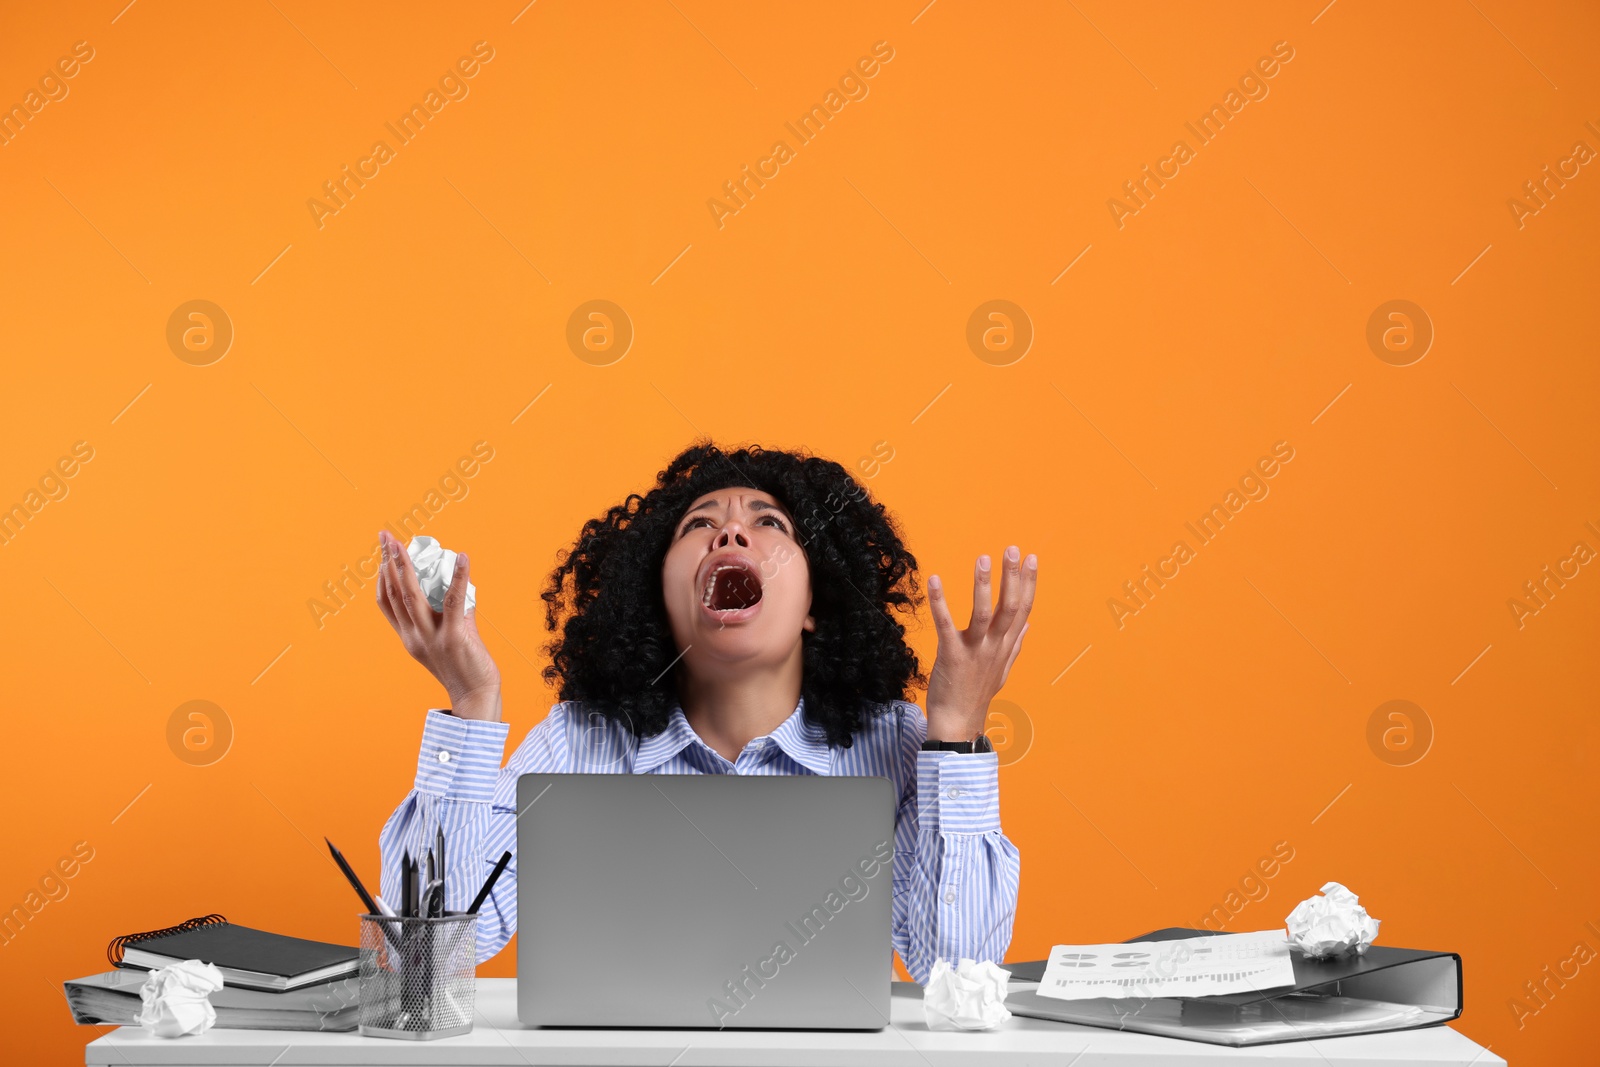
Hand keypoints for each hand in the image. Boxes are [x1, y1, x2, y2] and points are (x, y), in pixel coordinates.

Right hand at [375, 529, 502, 720]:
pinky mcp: (453, 637)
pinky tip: (463, 557)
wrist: (476, 697)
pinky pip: (454, 601)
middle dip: (388, 561)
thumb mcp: (448, 638)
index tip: (382, 553)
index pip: (386, 602)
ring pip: (412, 595)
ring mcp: (431, 637)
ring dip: (406, 565)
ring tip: (404, 542)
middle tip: (385, 535)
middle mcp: (413, 637)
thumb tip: (459, 588)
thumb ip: (451, 614)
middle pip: (394, 593)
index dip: (381, 576)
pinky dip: (458, 576)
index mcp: (408, 637)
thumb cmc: (464, 667)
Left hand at [925, 545, 1036, 742]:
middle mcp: (994, 646)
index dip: (1029, 583)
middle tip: (1012, 549)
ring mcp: (974, 651)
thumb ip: (1015, 644)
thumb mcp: (1002, 669)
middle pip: (1009, 607)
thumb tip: (1028, 624)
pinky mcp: (952, 655)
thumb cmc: (977, 693)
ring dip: (983, 585)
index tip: (1032, 558)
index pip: (1023, 609)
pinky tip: (935, 580)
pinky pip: (946, 625)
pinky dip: (940, 602)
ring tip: (983, 559)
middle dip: (1012, 577)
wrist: (958, 722)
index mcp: (1006, 646)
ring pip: (983, 614)